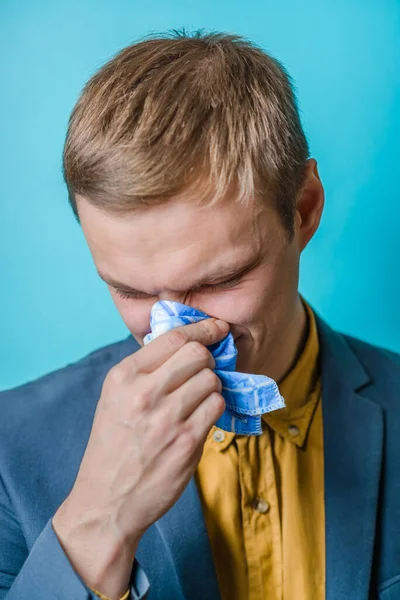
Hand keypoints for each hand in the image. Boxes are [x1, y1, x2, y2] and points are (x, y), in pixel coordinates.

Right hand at [52, 317, 227, 596]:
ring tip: (198, 400)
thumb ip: (146, 370)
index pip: (173, 337)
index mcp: (123, 376)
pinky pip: (217, 406)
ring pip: (212, 380)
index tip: (217, 328)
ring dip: (212, 386)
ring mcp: (167, 418)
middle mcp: (143, 393)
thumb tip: (187, 343)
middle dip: (207, 360)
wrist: (106, 502)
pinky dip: (214, 408)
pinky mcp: (187, 442)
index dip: (202, 328)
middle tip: (203, 372)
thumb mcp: (114, 398)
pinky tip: (201, 417)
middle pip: (197, 354)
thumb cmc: (112, 446)